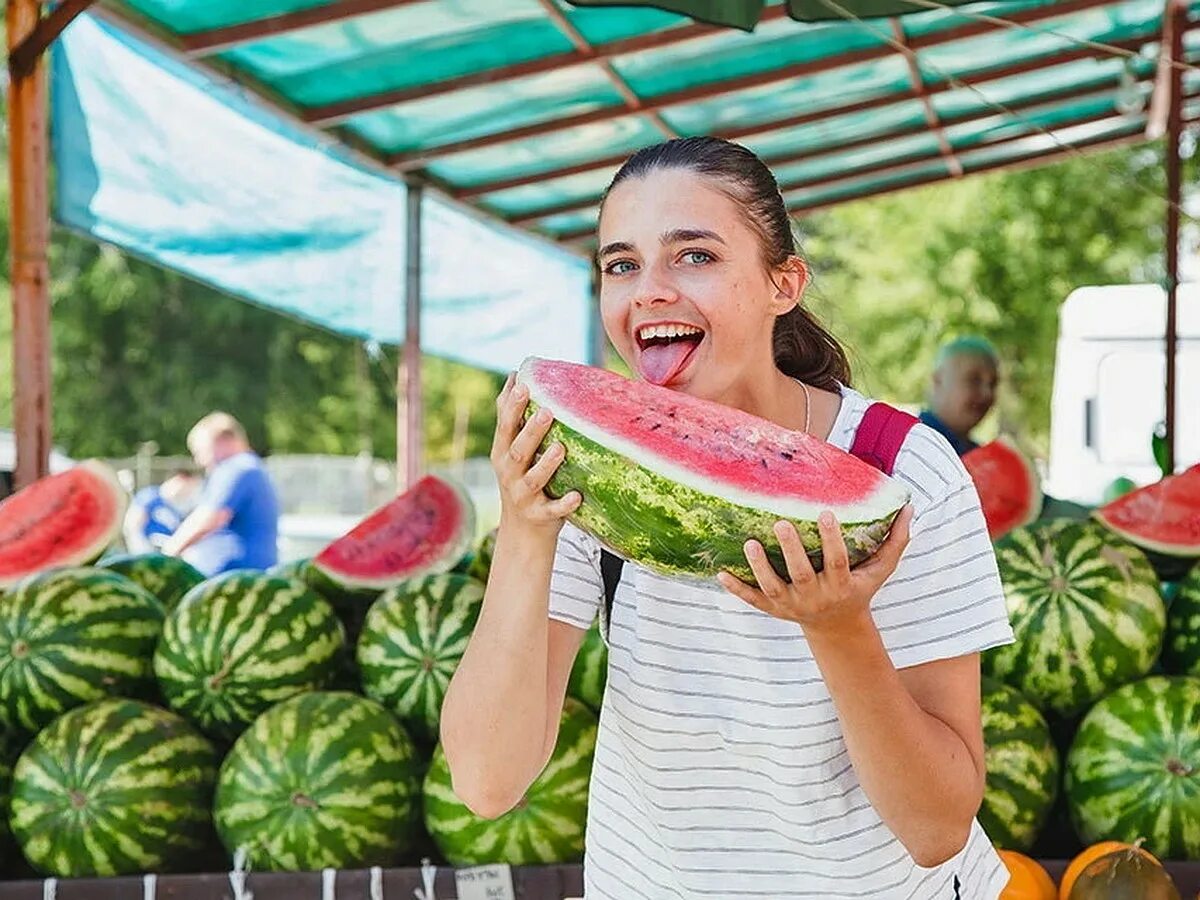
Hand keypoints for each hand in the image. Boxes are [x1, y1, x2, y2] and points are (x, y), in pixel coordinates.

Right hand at [490, 373, 581, 538]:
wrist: (522, 531)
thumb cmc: (520, 479)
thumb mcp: (509, 450)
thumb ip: (511, 417)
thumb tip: (514, 375)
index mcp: (503, 454)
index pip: (505, 427)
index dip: (512, 406)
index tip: (523, 384)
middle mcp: (509, 474)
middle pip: (518, 451)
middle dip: (530, 431)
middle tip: (547, 411)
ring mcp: (523, 496)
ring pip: (534, 479)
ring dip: (546, 464)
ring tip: (560, 448)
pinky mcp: (539, 516)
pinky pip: (552, 510)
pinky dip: (564, 504)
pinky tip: (577, 495)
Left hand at [717, 506, 914, 635]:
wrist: (837, 627)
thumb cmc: (859, 587)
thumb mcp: (880, 569)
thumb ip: (895, 541)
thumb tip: (910, 507)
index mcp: (841, 585)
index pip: (837, 561)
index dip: (831, 540)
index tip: (826, 513)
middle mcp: (815, 596)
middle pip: (802, 574)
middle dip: (791, 551)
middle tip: (781, 523)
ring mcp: (791, 605)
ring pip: (773, 587)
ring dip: (760, 567)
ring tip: (749, 543)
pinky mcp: (773, 609)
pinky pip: (752, 600)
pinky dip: (736, 589)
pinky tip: (720, 573)